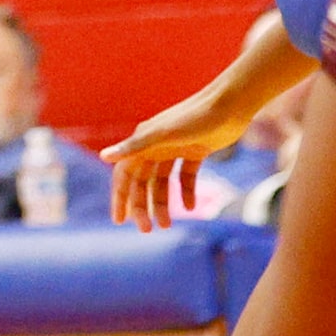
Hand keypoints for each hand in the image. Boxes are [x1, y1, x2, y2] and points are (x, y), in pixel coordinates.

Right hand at [102, 89, 258, 232]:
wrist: (231, 105)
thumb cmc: (195, 118)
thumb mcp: (163, 134)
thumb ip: (133, 147)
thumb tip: (104, 157)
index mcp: (142, 143)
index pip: (124, 175)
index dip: (120, 197)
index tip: (120, 221)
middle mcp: (155, 146)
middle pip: (142, 182)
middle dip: (142, 206)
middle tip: (147, 230)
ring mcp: (175, 149)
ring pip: (162, 182)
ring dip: (163, 203)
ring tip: (167, 226)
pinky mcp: (196, 151)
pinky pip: (186, 176)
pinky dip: (187, 192)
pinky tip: (190, 207)